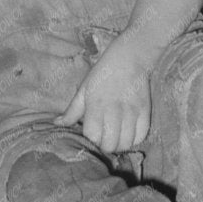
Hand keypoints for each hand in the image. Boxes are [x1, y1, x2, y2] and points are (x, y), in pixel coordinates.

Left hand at [57, 39, 152, 153]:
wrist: (131, 57)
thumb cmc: (104, 73)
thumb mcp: (84, 89)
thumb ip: (72, 110)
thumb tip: (57, 124)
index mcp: (96, 105)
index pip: (93, 136)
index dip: (91, 138)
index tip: (93, 132)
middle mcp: (114, 110)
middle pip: (110, 145)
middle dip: (105, 145)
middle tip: (104, 137)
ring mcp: (131, 111)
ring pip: (125, 143)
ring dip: (119, 144)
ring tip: (116, 137)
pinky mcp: (145, 110)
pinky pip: (141, 136)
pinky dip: (134, 139)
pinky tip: (128, 133)